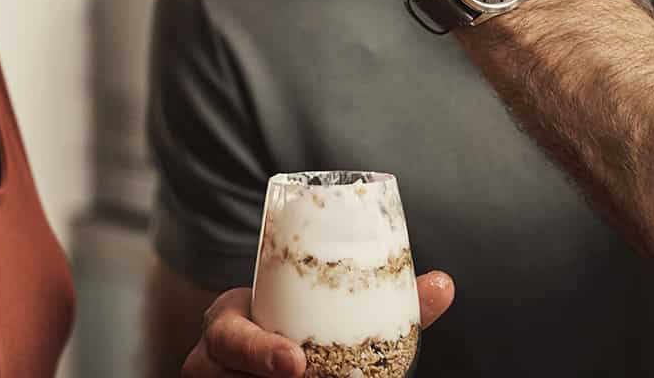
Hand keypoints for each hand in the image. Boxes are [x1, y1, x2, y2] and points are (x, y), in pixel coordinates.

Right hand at [180, 270, 454, 377]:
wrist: (245, 350)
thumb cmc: (286, 324)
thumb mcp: (314, 309)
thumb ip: (380, 303)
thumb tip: (443, 285)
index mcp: (227, 324)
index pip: (229, 337)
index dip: (258, 352)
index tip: (296, 363)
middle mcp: (210, 361)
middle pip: (227, 376)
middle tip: (309, 376)